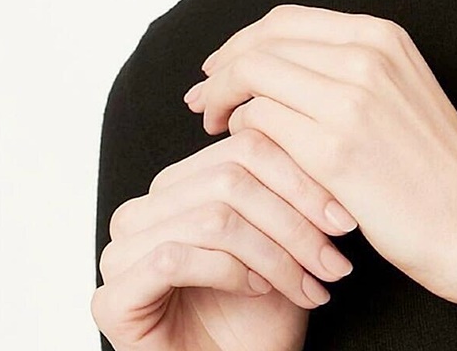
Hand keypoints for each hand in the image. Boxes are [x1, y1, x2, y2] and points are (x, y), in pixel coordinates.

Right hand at [91, 129, 357, 350]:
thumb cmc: (264, 311)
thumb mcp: (288, 238)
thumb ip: (290, 188)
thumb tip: (327, 148)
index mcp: (182, 183)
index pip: (245, 146)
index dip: (301, 179)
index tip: (343, 219)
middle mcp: (146, 207)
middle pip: (231, 178)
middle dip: (295, 222)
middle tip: (333, 259)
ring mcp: (122, 250)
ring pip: (212, 218)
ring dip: (275, 254)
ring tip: (309, 282)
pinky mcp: (113, 297)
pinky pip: (174, 258)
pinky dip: (229, 273)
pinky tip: (259, 291)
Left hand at [184, 4, 456, 306]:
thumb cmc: (440, 168)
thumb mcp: (401, 93)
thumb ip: (348, 68)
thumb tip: (276, 65)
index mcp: (383, 37)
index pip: (285, 21)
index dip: (241, 42)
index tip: (221, 67)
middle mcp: (368, 56)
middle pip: (261, 44)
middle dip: (221, 68)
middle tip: (204, 98)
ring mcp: (352, 101)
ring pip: (253, 78)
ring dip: (224, 101)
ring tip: (218, 125)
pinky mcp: (337, 151)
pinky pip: (261, 124)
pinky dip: (243, 133)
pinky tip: (243, 151)